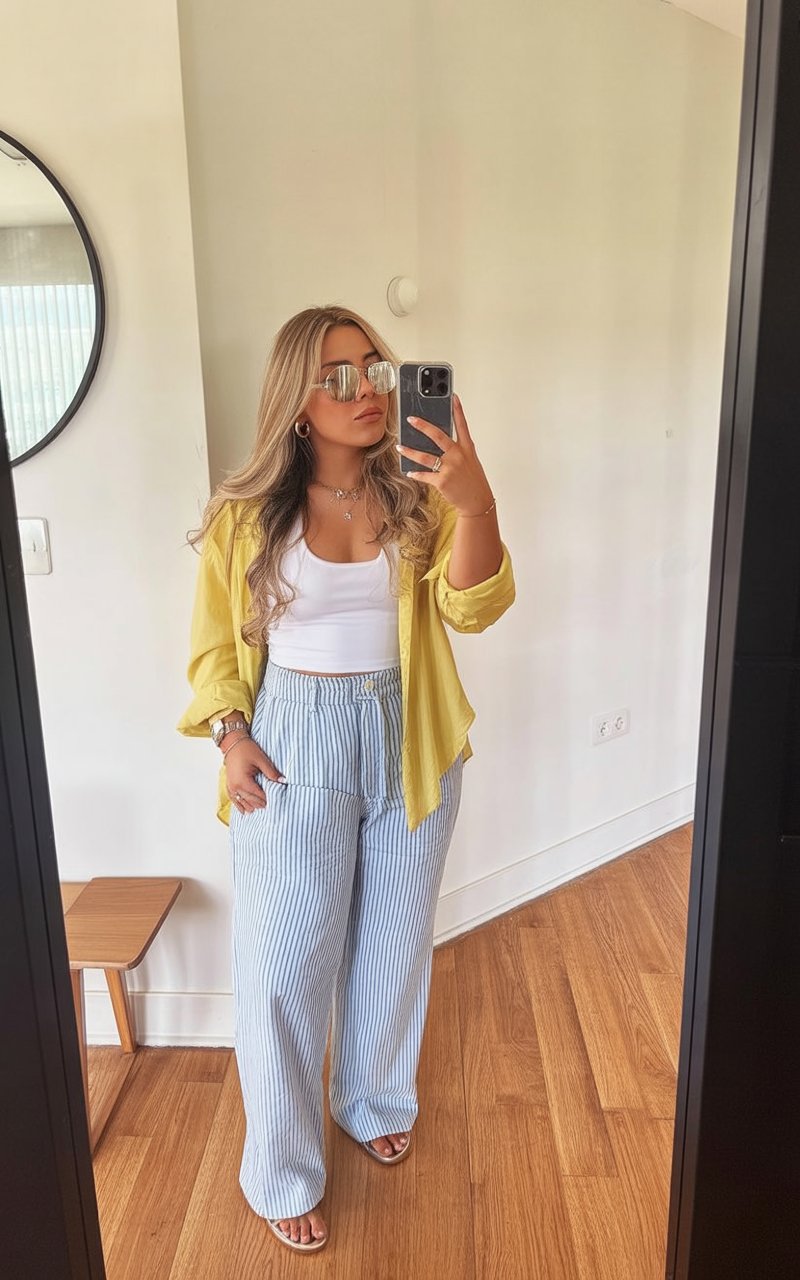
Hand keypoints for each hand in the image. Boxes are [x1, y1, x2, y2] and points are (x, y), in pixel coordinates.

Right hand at [225, 738, 285, 813]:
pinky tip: (245, 812)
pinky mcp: (229, 785)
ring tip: (262, 809)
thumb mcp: (261, 759)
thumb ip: (271, 772)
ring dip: (252, 806)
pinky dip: (240, 806)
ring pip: (243, 802)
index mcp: (243, 781)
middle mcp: (235, 786)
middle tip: (273, 806)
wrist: (232, 742)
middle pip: (251, 801)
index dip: (268, 799)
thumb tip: (282, 781)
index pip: (259, 795)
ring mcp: (231, 786)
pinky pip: (234, 799)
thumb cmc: (246, 749)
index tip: (278, 801)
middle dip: (262, 804)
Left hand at [396, 393, 494, 515]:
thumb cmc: (473, 481)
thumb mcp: (470, 461)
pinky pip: (424, 475)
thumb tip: (436, 444)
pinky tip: (409, 472)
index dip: (457, 410)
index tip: (452, 396)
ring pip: (425, 456)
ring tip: (399, 447)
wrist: (477, 501)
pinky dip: (416, 474)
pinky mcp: (442, 481)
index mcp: (467, 448)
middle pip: (438, 436)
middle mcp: (458, 455)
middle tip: (410, 419)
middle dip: (422, 426)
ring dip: (409, 451)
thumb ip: (456, 451)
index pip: (462, 425)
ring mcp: (450, 468)